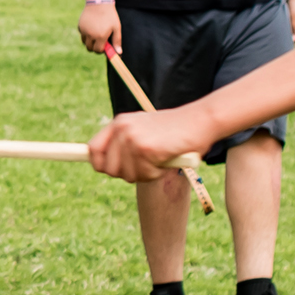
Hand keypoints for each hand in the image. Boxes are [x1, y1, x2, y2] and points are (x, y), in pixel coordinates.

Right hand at [78, 3, 121, 53]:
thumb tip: (119, 53)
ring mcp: (83, 31)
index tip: (105, 46)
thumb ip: (117, 41)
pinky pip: (82, 35)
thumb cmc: (110, 16)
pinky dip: (86, 34)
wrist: (99, 3)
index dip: (101, 50)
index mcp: (100, 36)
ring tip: (96, 34)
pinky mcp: (79, 26)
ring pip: (85, 42)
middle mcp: (90, 35)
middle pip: (89, 48)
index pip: (98, 50)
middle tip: (100, 41)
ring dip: (90, 41)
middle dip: (95, 47)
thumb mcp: (116, 28)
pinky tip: (92, 27)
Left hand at [88, 108, 209, 182]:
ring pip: (127, 174)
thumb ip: (125, 144)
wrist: (201, 120)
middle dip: (127, 174)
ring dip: (145, 174)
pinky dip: (157, 173)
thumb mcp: (144, 131)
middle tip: (146, 167)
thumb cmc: (176, 130)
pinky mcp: (145, 148)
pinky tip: (167, 159)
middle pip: (108, 168)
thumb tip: (107, 167)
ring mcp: (131, 138)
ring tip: (159, 160)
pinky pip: (144, 174)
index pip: (93, 149)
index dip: (99, 164)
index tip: (110, 171)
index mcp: (118, 123)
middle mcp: (121, 129)